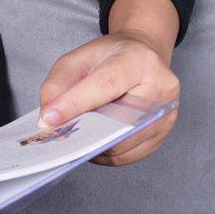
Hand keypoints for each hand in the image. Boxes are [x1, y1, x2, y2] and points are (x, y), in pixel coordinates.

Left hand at [37, 30, 180, 167]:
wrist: (142, 58)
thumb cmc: (110, 58)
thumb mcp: (78, 58)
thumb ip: (58, 84)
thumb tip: (48, 120)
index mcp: (139, 60)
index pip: (105, 85)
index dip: (75, 103)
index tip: (49, 119)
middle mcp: (161, 87)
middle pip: (117, 121)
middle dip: (84, 131)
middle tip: (58, 137)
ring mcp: (166, 113)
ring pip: (123, 144)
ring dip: (93, 145)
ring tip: (74, 138)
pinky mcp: (163, 133)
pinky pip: (128, 155)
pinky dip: (105, 154)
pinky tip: (91, 143)